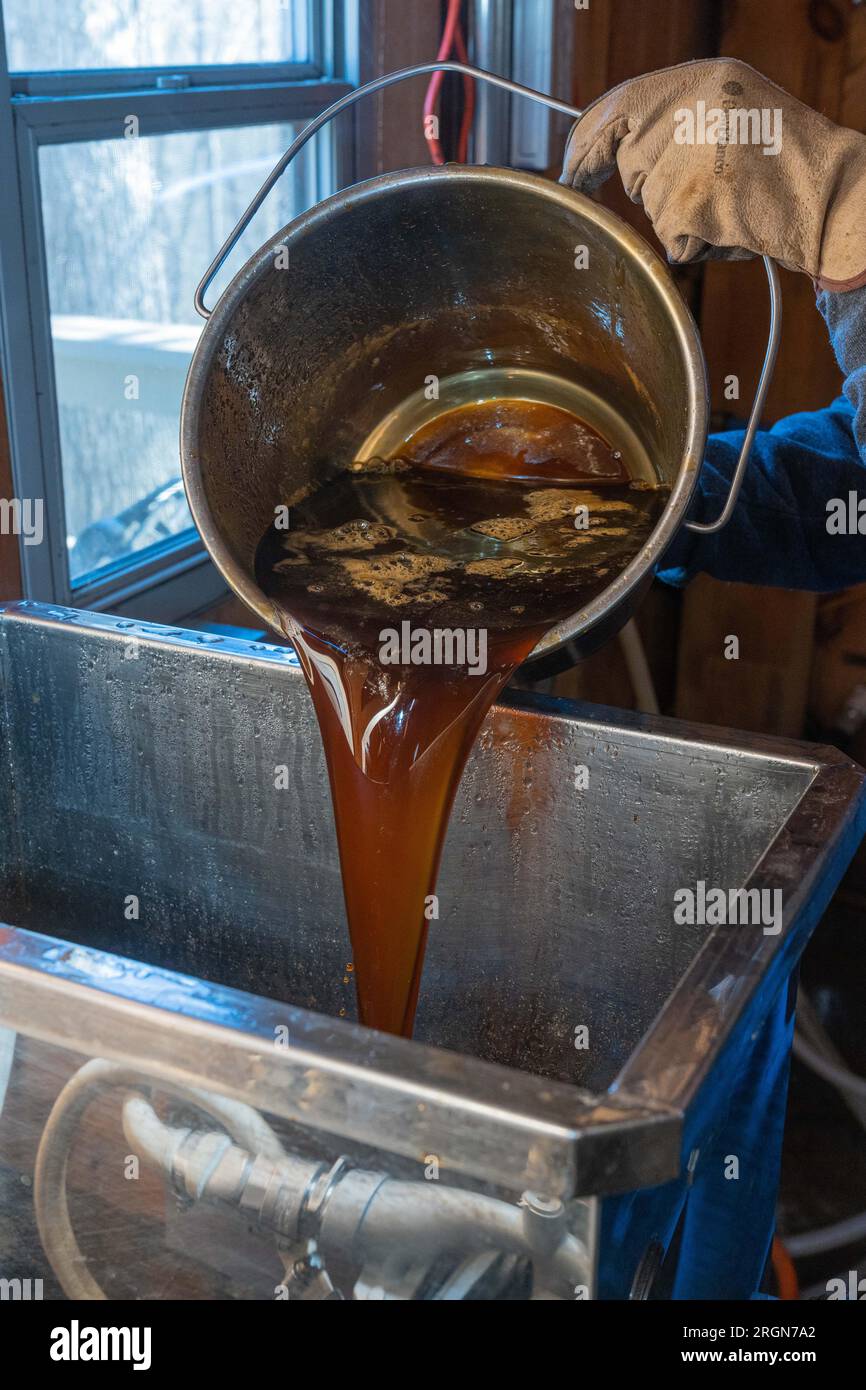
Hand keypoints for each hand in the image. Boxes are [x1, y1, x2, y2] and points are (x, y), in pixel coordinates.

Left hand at [561, 58, 865, 290]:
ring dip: (685, 218)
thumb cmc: (785, 163)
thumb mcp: (729, 114)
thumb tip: (615, 152)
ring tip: (733, 203)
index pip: (616, 109)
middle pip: (633, 168)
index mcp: (697, 81)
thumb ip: (673, 124)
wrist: (830, 196)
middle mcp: (686, 113)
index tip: (572, 173)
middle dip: (660, 189)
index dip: (586, 146)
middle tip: (716, 185)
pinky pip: (672, 241)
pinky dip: (698, 244)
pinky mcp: (688, 205)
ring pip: (653, 209)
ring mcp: (685, 160)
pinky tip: (733, 226)